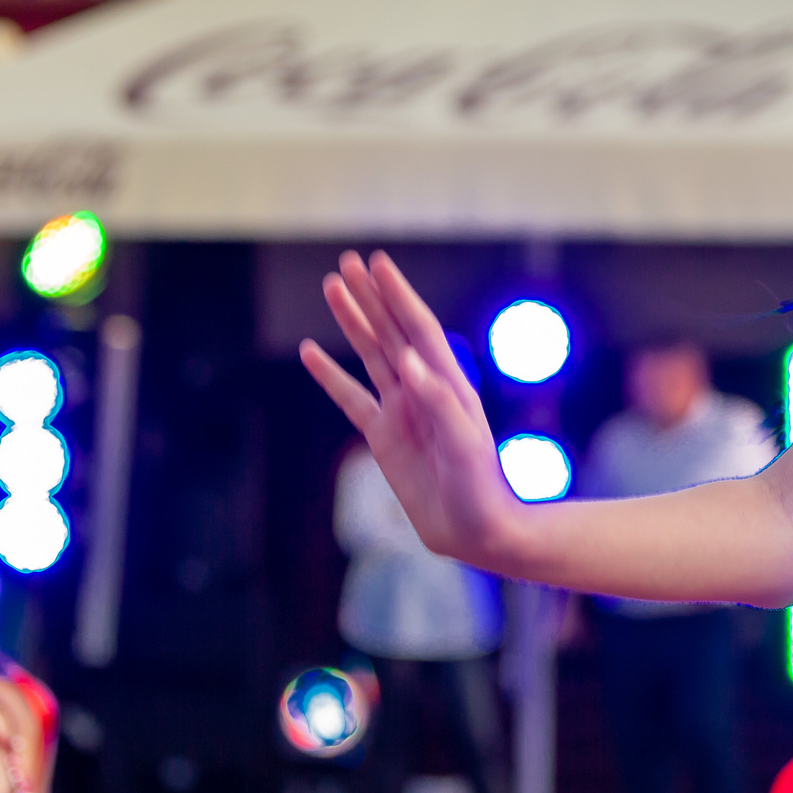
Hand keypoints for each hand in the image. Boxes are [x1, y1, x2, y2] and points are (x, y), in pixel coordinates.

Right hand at [301, 252, 522, 566]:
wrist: (478, 531)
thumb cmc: (481, 488)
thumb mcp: (465, 445)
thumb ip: (439, 402)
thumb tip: (409, 361)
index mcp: (448, 385)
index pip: (419, 330)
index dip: (398, 296)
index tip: (378, 263)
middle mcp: (424, 390)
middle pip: (392, 333)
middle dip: (371, 297)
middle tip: (347, 261)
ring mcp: (402, 411)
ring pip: (371, 355)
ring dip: (352, 323)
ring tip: (331, 287)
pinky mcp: (384, 437)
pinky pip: (351, 399)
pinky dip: (330, 376)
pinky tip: (311, 352)